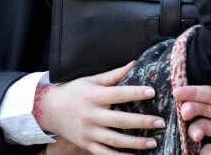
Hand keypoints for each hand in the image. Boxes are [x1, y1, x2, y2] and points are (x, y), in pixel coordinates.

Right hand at [38, 62, 165, 154]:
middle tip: (161, 122)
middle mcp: (91, 115)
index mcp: (94, 95)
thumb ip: (113, 75)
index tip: (152, 92)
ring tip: (153, 142)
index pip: (118, 94)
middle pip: (120, 120)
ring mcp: (88, 132)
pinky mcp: (86, 144)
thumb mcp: (91, 79)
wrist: (49, 110)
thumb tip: (133, 63)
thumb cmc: (73, 91)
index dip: (135, 93)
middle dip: (142, 122)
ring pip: (115, 140)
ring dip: (136, 143)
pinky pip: (105, 153)